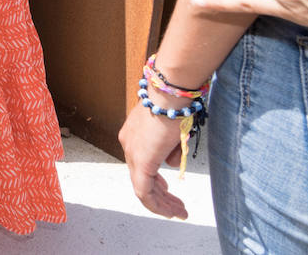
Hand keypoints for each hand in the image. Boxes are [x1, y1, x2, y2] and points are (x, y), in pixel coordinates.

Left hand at [118, 100, 189, 219]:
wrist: (170, 94)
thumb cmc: (175, 104)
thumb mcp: (173, 128)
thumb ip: (169, 147)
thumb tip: (170, 161)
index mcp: (133, 134)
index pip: (141, 163)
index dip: (155, 180)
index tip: (167, 189)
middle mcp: (128, 144)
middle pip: (141, 177)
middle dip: (161, 195)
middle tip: (175, 207)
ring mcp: (133, 153)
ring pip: (143, 189)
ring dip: (163, 204)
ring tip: (179, 213)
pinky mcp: (142, 162)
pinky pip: (145, 192)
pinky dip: (158, 205)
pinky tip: (173, 212)